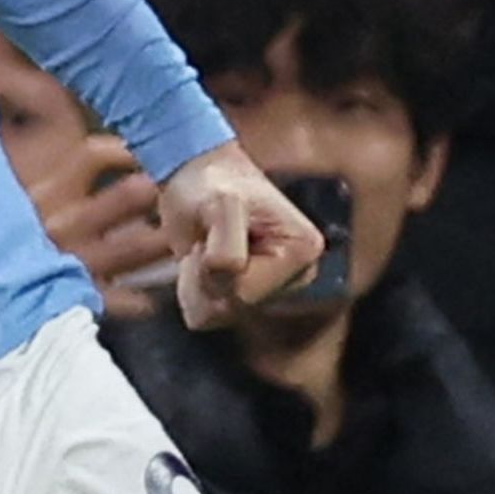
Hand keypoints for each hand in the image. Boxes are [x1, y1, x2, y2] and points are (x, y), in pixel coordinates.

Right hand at [25, 134, 185, 322]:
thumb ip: (8, 156)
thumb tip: (5, 111)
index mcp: (42, 191)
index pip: (96, 155)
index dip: (125, 149)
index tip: (140, 147)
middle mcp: (64, 223)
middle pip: (130, 195)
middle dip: (158, 189)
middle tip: (181, 186)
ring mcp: (73, 262)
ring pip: (137, 246)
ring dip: (162, 240)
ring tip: (180, 236)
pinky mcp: (75, 297)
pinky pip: (122, 299)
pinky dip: (141, 299)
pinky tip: (153, 297)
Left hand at [155, 140, 323, 329]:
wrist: (196, 176)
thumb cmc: (211, 183)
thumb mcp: (221, 204)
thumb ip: (227, 247)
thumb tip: (228, 280)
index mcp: (302, 251)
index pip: (246, 291)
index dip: (215, 265)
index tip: (215, 230)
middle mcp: (295, 276)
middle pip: (234, 307)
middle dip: (206, 275)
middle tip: (207, 236)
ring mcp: (271, 291)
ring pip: (216, 316)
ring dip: (196, 283)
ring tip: (206, 245)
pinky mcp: (246, 298)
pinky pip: (205, 318)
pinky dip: (192, 291)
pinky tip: (201, 261)